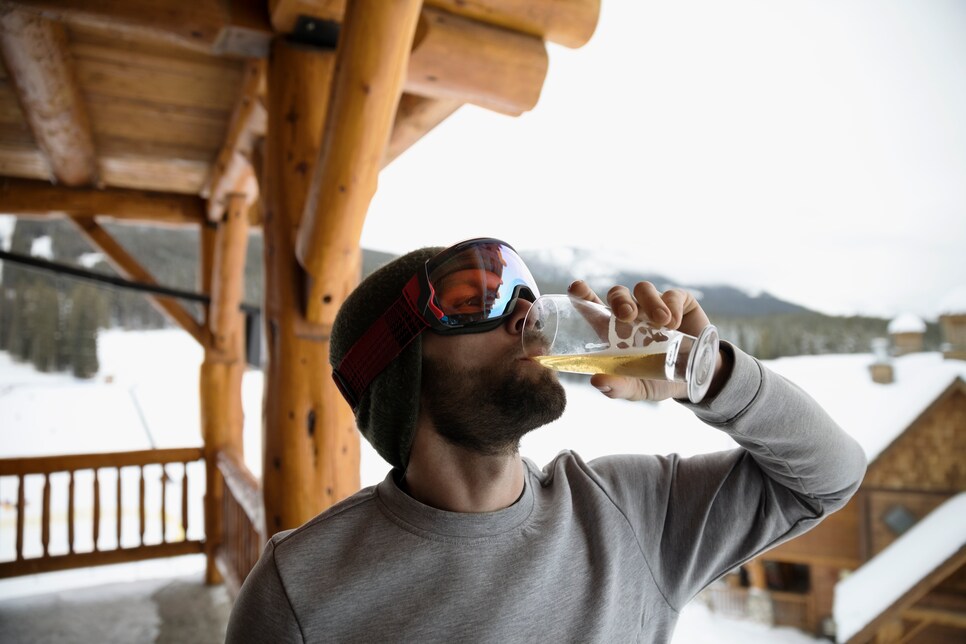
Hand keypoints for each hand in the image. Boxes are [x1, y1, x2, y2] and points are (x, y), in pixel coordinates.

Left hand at [567, 280, 721, 401]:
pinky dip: (672, 305)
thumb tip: (597, 381)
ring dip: (650, 303)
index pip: (593, 307)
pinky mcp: (680, 302)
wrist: (699, 377)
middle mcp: (633, 313)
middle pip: (618, 294)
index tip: (575, 287)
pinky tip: (674, 323)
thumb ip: (618, 387)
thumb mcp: (638, 388)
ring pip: (643, 289)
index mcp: (615, 330)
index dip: (583, 294)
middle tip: (628, 316)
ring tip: (661, 322)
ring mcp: (655, 305)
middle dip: (620, 300)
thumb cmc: (659, 379)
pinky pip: (672, 295)